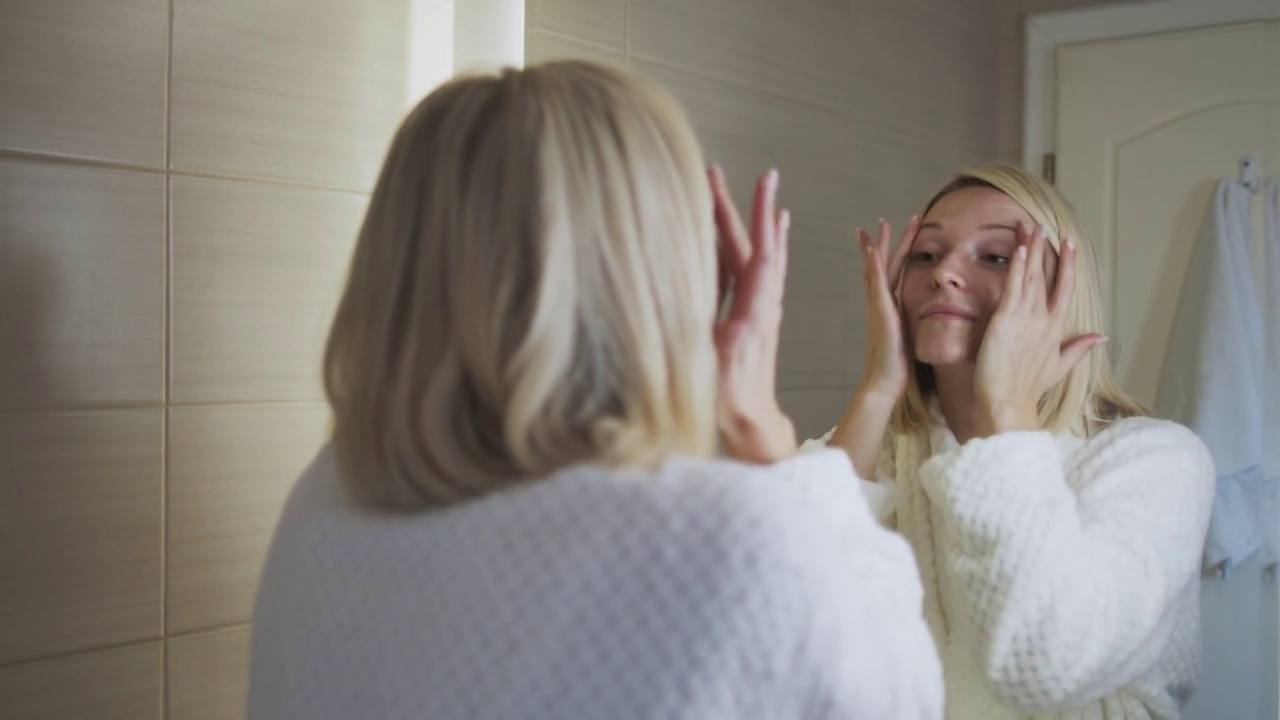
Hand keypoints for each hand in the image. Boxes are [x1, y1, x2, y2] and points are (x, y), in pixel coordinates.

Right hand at [709, 166, 796, 463]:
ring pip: (752, 255)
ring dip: (746, 221)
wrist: (751, 427)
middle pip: (752, 245)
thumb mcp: (722, 373)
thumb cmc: (732, 403)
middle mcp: (761, 305)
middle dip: (741, 206)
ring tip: (741, 190)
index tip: (764, 181)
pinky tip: (745, 236)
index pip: (759, 253)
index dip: (758, 216)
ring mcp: (756, 310)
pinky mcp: (749, 318)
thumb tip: (731, 321)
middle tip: (722, 171)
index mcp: (755, 311)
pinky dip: (745, 247)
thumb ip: (727, 346)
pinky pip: (747, 273)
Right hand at [855, 217, 918, 404]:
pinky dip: (874, 266)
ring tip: (878, 226)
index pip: (890, 276)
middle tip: (879, 222)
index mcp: (889, 310)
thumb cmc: (897, 368)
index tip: (890, 238)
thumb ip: (912, 328)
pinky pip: (877, 285)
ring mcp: (878, 308)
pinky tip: (874, 251)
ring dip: (877, 246)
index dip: (892, 255)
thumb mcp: (908, 341)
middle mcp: (880, 305)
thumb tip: (924, 323)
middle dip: (880, 243)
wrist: (883, 384)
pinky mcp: (881, 314)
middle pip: (879, 267)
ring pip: (877, 270)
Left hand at [973, 223, 1105, 435]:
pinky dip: (1019, 267)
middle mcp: (1045, 319)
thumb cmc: (1028, 388)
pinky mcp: (1007, 320)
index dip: (1067, 264)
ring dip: (1032, 249)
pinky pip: (1015, 287)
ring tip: (1031, 225)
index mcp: (1056, 328)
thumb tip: (1102, 337)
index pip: (1065, 289)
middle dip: (1047, 248)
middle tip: (1045, 224)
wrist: (1008, 401)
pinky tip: (1022, 248)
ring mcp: (1028, 318)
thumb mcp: (1058, 367)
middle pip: (1048, 276)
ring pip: (1032, 276)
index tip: (1069, 243)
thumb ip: (1079, 349)